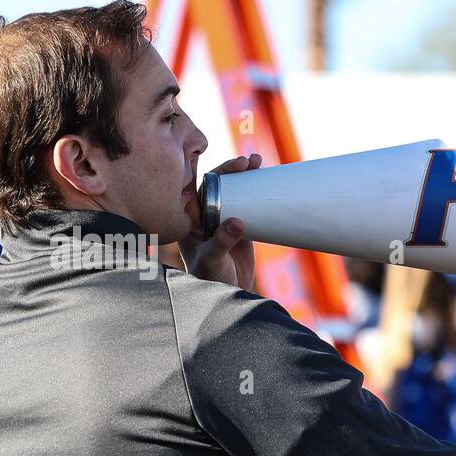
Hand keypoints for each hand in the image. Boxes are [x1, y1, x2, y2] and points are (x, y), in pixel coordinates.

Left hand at [179, 153, 261, 289]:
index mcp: (191, 219)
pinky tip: (265, 176)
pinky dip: (256, 189)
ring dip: (245, 174)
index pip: (200, 188)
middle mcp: (207, 215)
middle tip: (248, 162)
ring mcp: (224, 219)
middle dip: (232, 169)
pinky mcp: (241, 226)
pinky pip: (248, 203)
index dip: (214, 173)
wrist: (228, 293)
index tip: (232, 167)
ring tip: (259, 161)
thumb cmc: (211, 278)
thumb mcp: (212, 259)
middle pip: (219, 184)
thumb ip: (221, 241)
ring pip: (234, 190)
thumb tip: (237, 222)